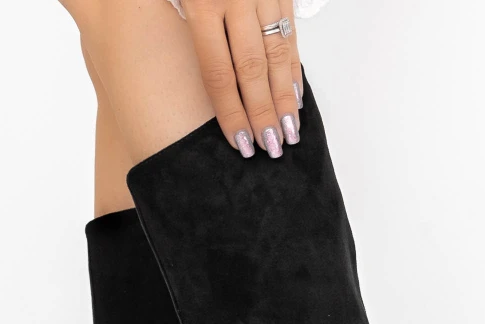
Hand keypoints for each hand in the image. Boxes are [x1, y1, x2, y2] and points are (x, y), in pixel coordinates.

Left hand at [182, 0, 302, 158]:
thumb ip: (189, 34)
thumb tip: (210, 90)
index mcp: (202, 6)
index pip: (219, 74)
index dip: (231, 113)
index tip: (242, 144)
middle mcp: (236, 0)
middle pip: (251, 70)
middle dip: (263, 114)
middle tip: (271, 148)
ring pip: (277, 55)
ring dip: (285, 98)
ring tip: (290, 132)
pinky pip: (290, 32)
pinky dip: (293, 68)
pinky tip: (296, 97)